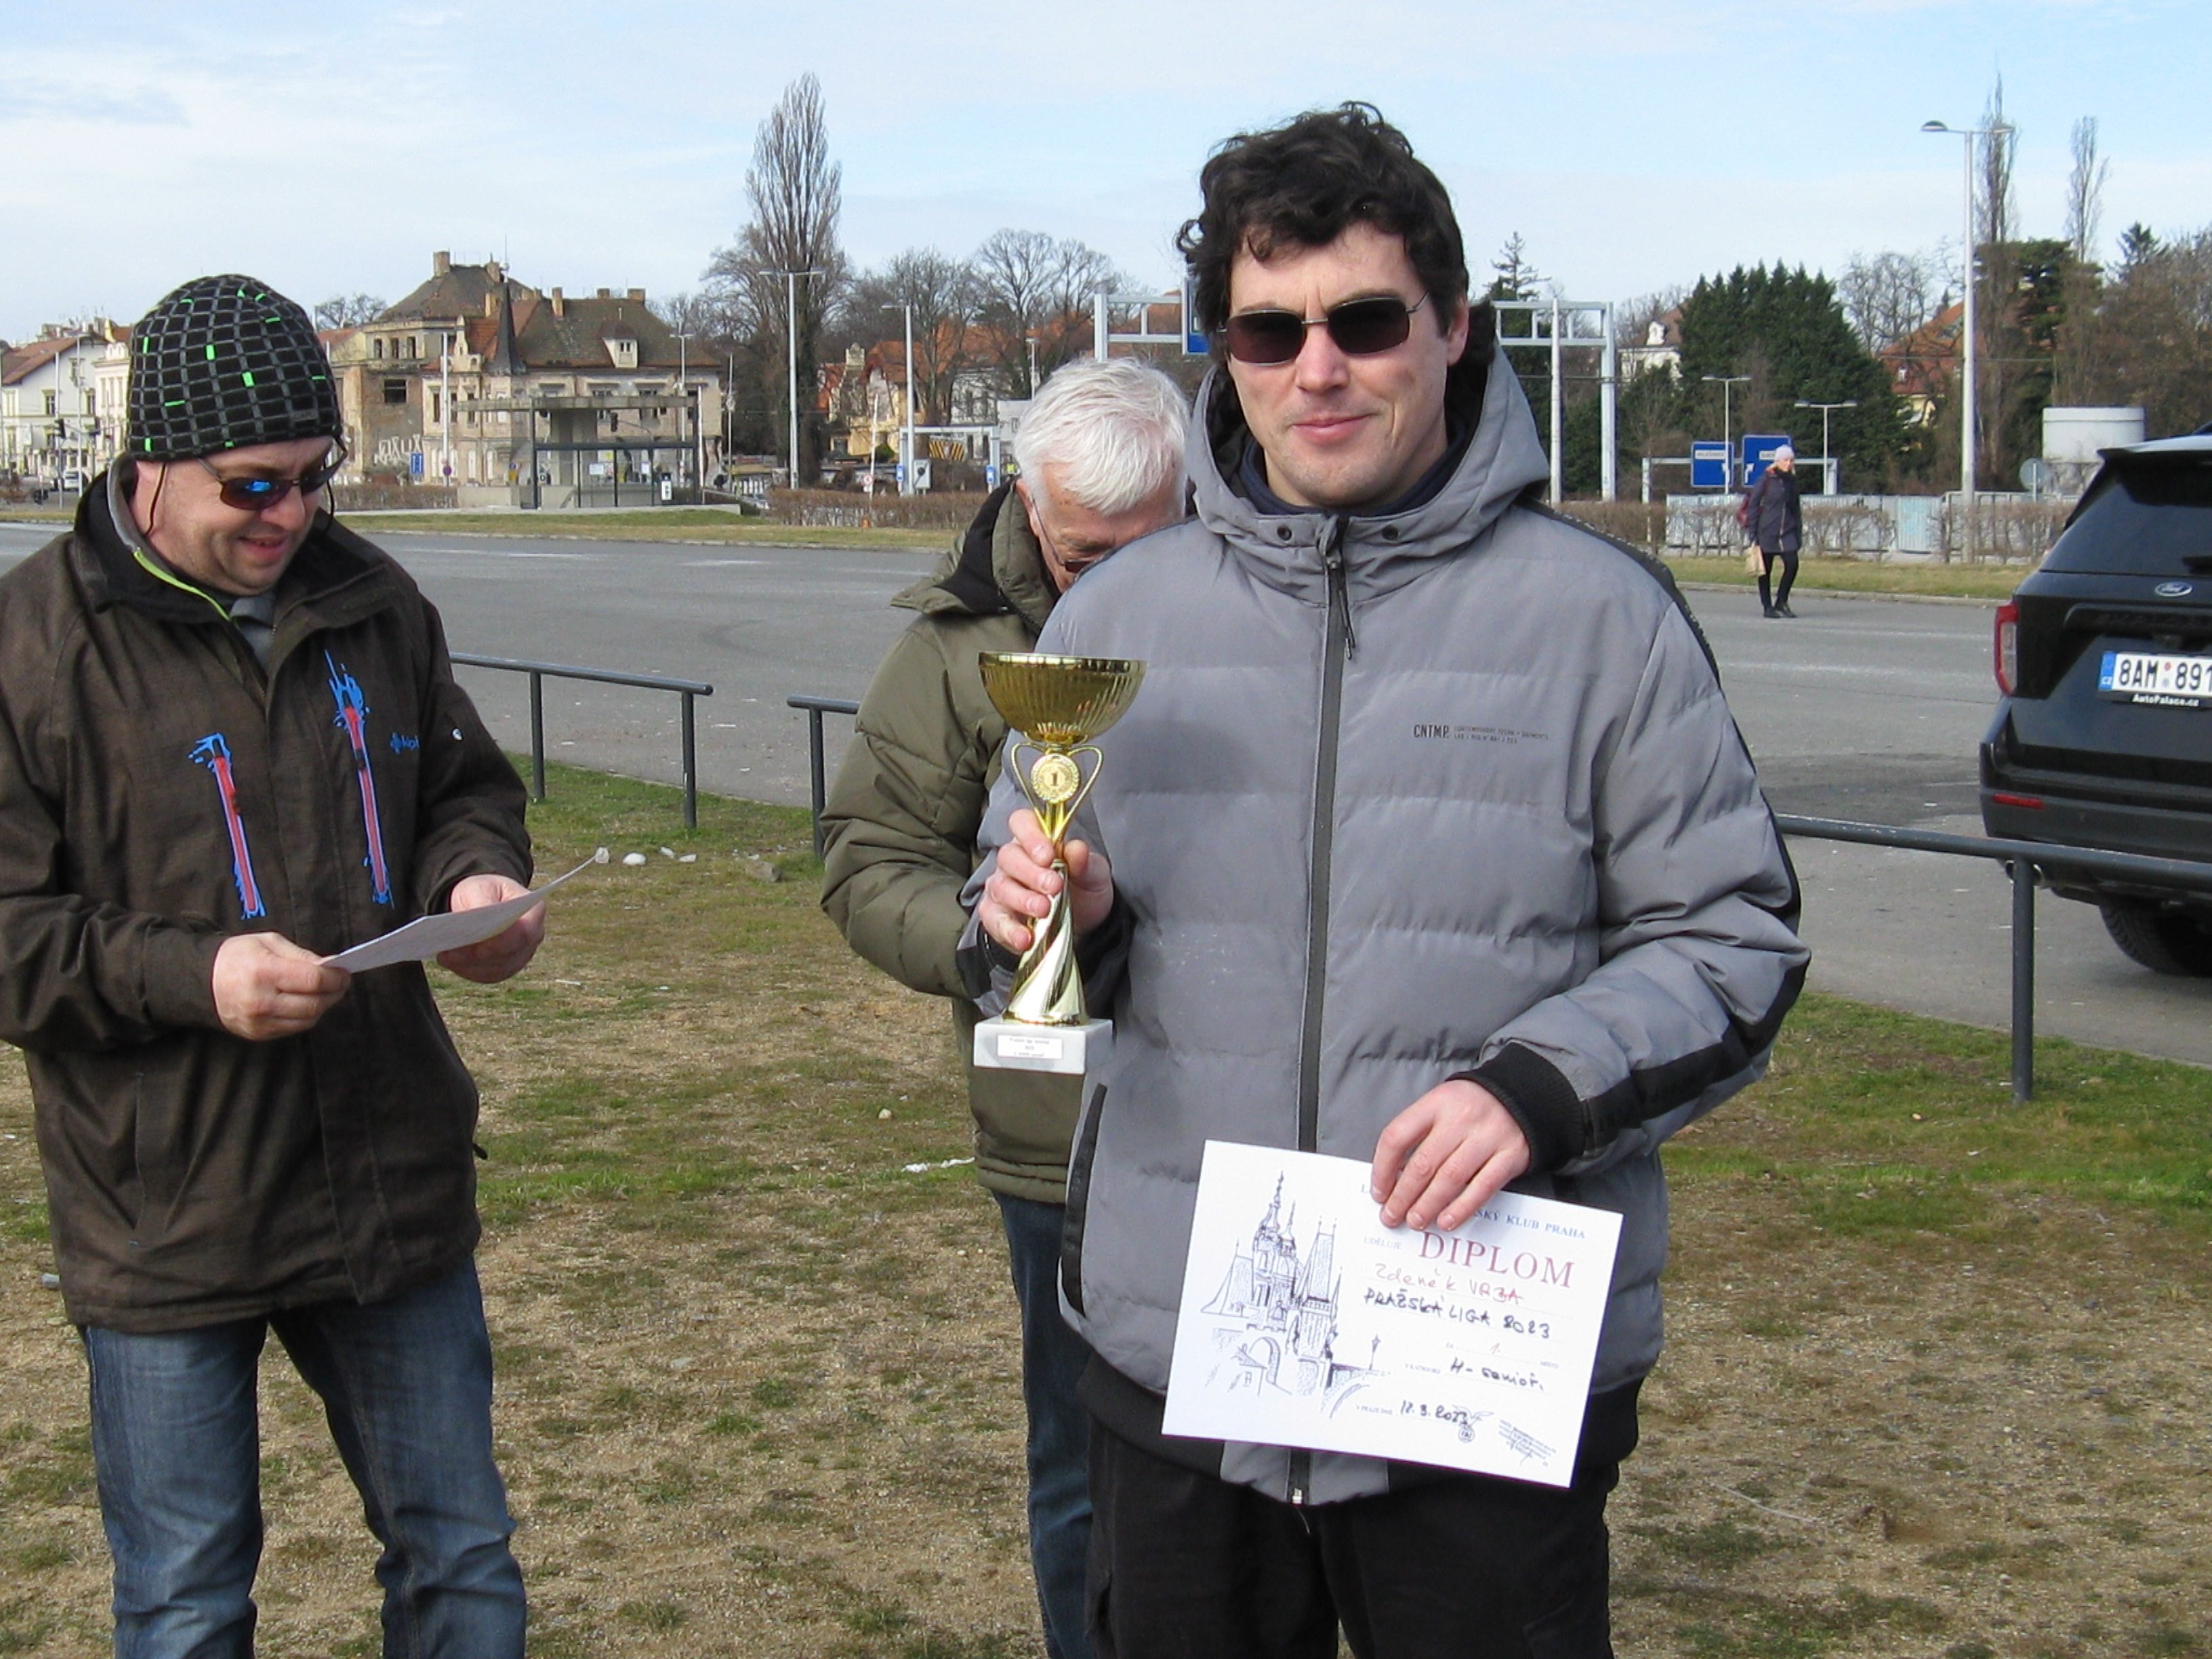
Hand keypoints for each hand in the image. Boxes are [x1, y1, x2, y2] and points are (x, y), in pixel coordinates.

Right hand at [212, 932, 350, 1040]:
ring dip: (323, 1006)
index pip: (313, 980)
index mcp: (264, 972)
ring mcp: (259, 1021)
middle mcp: (261, 1000)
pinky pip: (294, 1028)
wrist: (202, 981)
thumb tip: (329, 967)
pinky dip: (307, 1016)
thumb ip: (301, 955)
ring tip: (326, 992)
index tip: (344, 972)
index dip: (335, 978)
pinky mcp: (258, 1034)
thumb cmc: (237, 956)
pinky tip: (307, 1003)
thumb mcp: (268, 942)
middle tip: (340, 982)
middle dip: (334, 993)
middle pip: (314, 1003)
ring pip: (307, 1019)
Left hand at [437, 874, 544, 983]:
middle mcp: (532, 939)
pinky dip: (465, 969)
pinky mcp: (504, 969)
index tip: (480, 943)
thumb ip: (483, 901)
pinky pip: (486, 975)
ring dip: (468, 964)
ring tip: (444, 955)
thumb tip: (480, 916)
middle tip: (452, 951)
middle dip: (479, 954)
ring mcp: (520, 957)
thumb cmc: (484, 891)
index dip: (504, 941)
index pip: (525, 932)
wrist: (481, 902)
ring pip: (496, 968)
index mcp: (533, 912)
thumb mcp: (481, 887)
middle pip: (508, 954)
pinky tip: (448, 960)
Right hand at [977, 808, 1113, 955]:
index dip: (1031, 835)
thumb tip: (1077, 849)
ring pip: (1000, 887)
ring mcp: (1002, 888)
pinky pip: (993, 919)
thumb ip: (1085, 861)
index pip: (1022, 822)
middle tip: (1054, 886)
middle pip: (1009, 856)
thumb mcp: (1094, 874)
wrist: (1085, 925)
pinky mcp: (997, 916)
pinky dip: (1008, 930)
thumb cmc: (1084, 889)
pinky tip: (1025, 937)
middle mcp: (1013, 861)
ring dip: (1022, 899)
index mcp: (1036, 841)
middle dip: (1031, 872)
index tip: (1048, 855)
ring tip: (1043, 910)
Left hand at [1370, 1079, 1531, 1231]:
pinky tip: (1446, 1221)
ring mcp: (1487, 1137)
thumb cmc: (1473, 1107)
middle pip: (1423, 1163)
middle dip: (1403, 1196)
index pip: (1397, 1136)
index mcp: (1436, 1103)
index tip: (1379, 1192)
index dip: (1383, 1168)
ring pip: (1450, 1178)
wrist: (1524, 1097)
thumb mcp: (1441, 1105)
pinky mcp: (1509, 1156)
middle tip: (1391, 1216)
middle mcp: (1460, 1118)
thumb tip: (1394, 1177)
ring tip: (1415, 1221)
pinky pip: (1482, 1187)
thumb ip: (1419, 1134)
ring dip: (1428, 1205)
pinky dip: (1462, 1208)